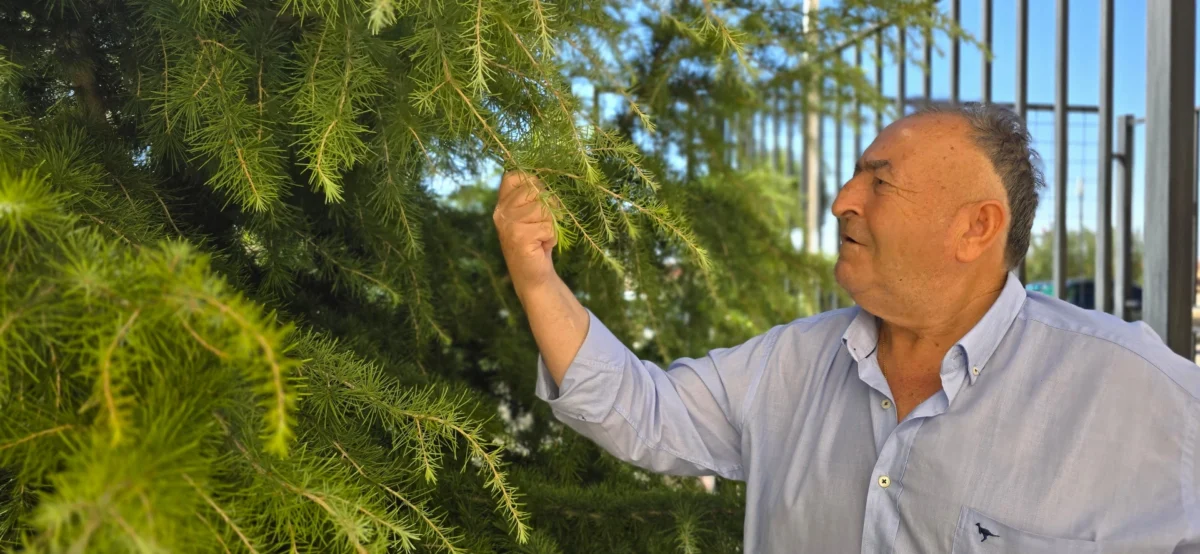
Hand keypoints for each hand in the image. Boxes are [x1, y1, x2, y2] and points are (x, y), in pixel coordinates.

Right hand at [493, 170, 557, 291]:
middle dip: (548, 207)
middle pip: (535, 190)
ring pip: (543, 208)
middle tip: (543, 224)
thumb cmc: (537, 242)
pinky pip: (547, 226)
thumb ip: (534, 196)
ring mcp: (508, 224)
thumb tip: (551, 178)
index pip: (515, 176)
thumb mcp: (532, 214)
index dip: (533, 184)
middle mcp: (501, 212)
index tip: (538, 201)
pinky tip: (542, 245)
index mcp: (502, 203)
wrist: (533, 276)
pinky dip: (551, 236)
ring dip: (550, 224)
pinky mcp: (519, 236)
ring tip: (541, 236)